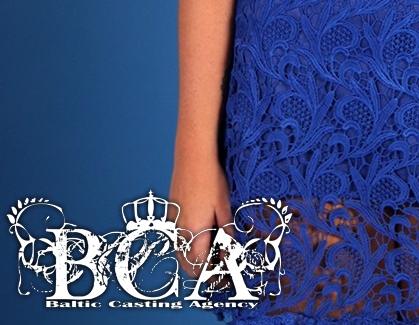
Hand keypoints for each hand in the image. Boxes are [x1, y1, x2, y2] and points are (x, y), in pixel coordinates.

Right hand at [169, 154, 232, 277]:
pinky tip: (202, 239)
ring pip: (180, 254)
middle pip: (188, 266)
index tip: (226, 279)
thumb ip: (226, 232)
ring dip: (194, 261)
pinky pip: (177, 241)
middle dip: (204, 272)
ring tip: (214, 255)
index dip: (213, 277)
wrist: (192, 157)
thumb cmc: (211, 180)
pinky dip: (188, 248)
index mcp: (195, 232)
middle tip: (222, 269)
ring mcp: (172, 223)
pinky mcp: (170, 214)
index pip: (201, 267)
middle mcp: (180, 232)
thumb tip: (229, 253)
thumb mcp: (224, 207)